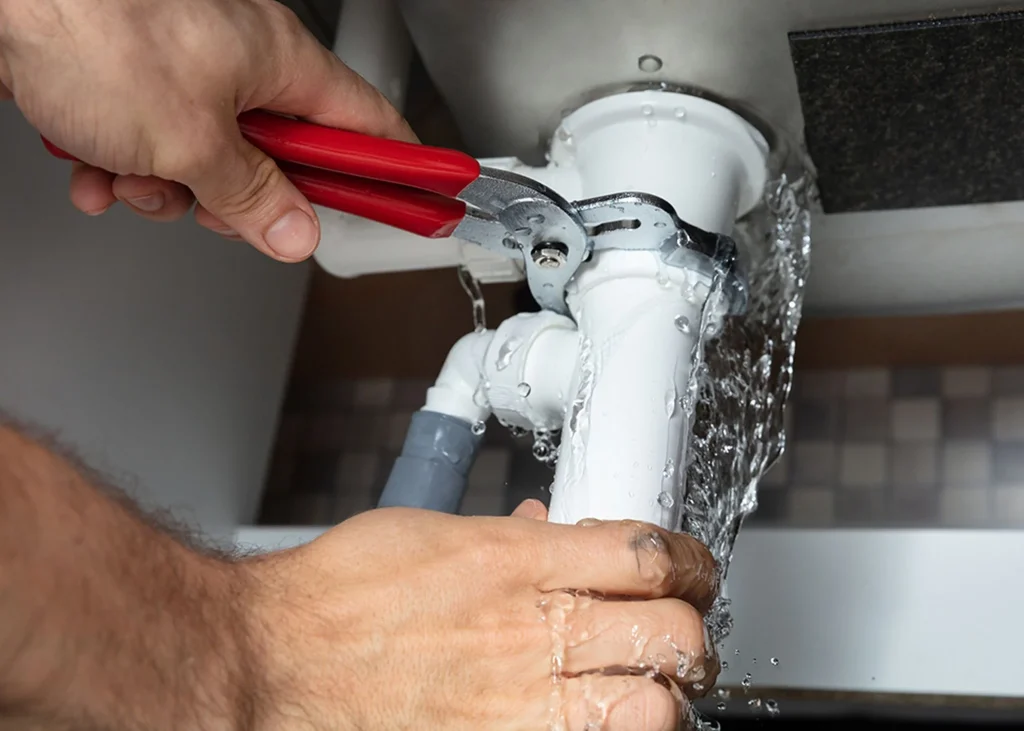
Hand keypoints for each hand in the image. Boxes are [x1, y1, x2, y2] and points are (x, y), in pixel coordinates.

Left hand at [0, 0, 414, 260]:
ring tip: (131, 175)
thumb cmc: (88, 24)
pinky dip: (122, 166)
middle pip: (281, 158)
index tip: (417, 201)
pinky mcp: (133, 82)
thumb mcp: (189, 141)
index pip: (367, 127)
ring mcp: (185, 70)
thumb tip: (295, 232)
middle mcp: (239, 60)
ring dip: (168, 189)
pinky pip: (151, 146)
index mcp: (280, 61)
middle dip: (243, 199)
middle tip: (224, 211)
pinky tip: (92, 167)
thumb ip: (253, 197)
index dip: (394, 170)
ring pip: (208, 162)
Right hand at [243, 504, 718, 730]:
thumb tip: (553, 531)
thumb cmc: (339, 596)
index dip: (689, 563)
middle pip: (672, 632)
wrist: (274, 661)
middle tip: (675, 635)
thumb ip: (509, 537)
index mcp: (515, 560)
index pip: (648, 553)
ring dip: (663, 696)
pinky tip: (598, 720)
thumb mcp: (432, 533)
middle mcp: (527, 631)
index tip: (689, 572)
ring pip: (654, 707)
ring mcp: (520, 703)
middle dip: (688, 634)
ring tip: (648, 688)